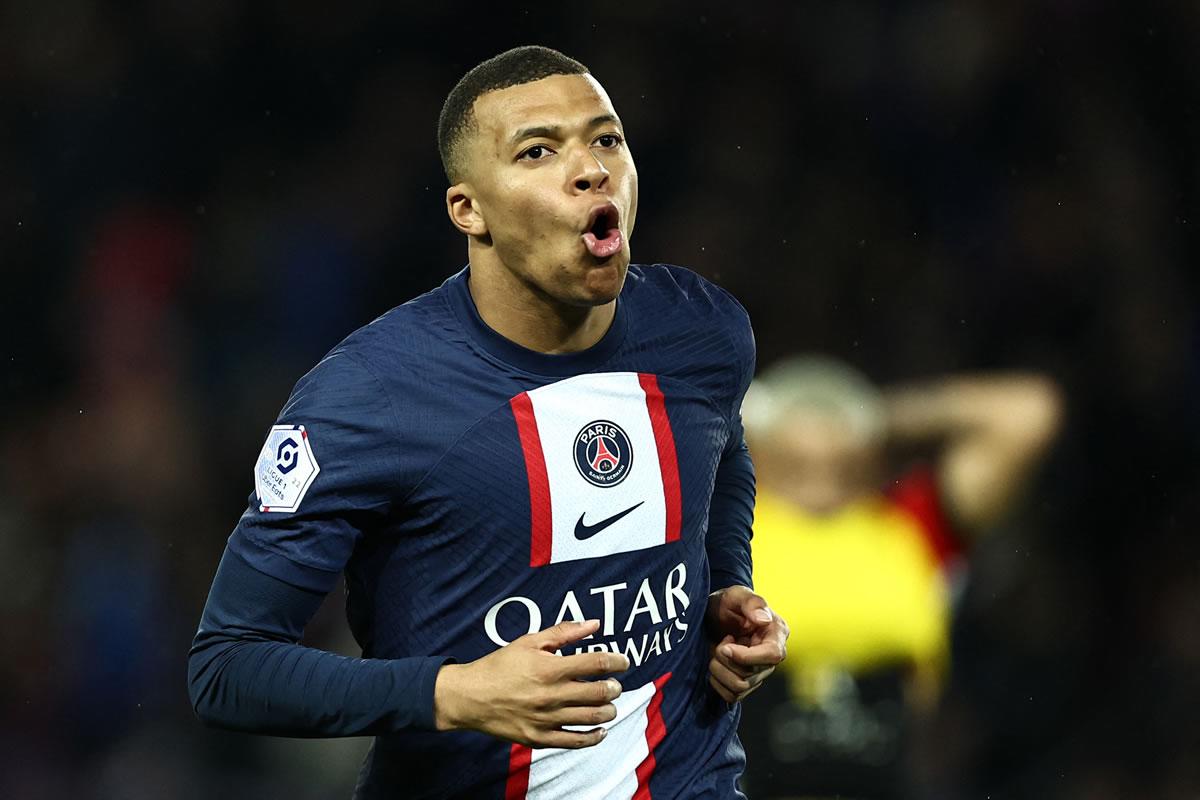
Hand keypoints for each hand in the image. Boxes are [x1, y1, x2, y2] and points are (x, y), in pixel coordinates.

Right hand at [433, 619, 629, 748]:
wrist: (470, 697)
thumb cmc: (500, 666)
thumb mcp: (530, 641)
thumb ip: (564, 632)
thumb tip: (594, 624)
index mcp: (550, 668)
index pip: (596, 663)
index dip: (616, 661)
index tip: (623, 661)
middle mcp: (551, 695)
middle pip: (600, 692)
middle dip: (614, 687)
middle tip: (615, 684)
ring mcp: (546, 719)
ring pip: (592, 717)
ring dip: (609, 710)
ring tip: (609, 704)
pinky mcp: (540, 738)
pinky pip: (576, 742)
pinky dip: (594, 737)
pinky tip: (601, 730)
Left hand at [705, 586, 787, 703]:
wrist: (712, 616)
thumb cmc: (727, 603)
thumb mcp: (735, 594)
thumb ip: (751, 602)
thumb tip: (764, 619)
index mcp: (776, 633)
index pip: (773, 655)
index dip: (747, 656)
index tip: (725, 646)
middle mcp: (771, 656)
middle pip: (751, 674)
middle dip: (726, 660)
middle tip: (720, 642)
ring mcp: (759, 672)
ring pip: (739, 687)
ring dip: (719, 670)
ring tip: (717, 651)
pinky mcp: (746, 683)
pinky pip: (731, 696)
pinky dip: (717, 682)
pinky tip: (716, 664)